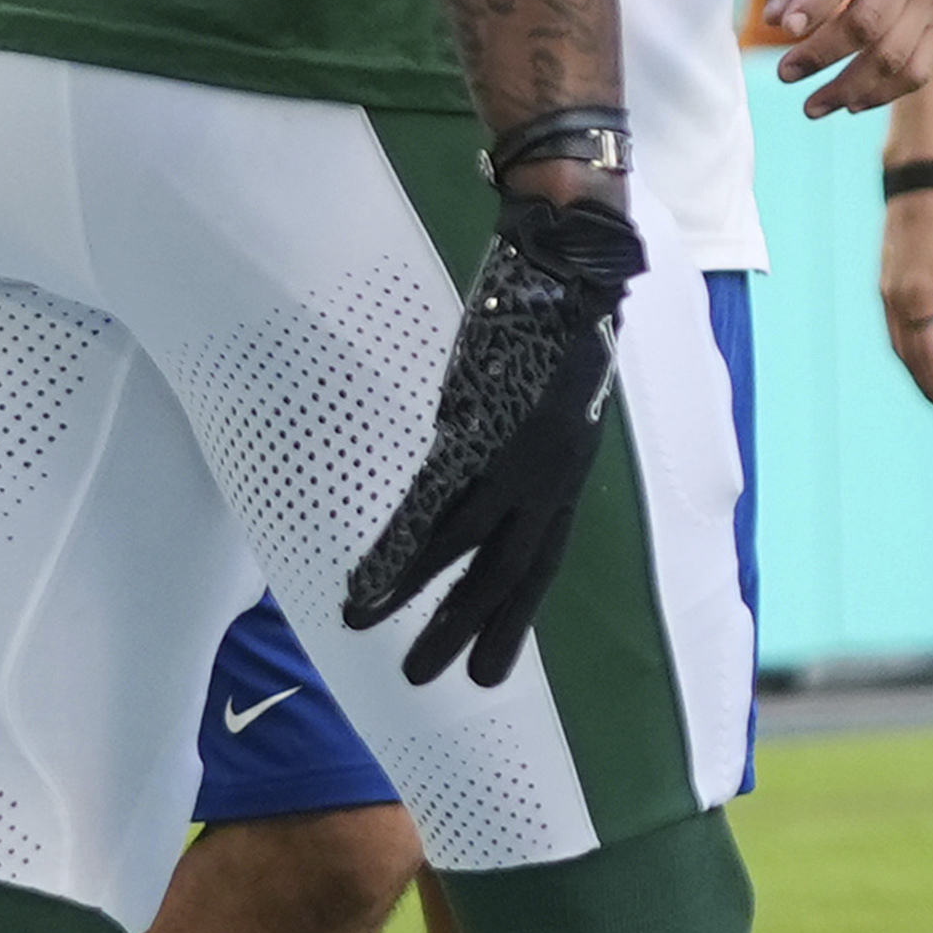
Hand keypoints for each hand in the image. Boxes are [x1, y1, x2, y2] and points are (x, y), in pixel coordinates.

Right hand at [346, 188, 644, 685]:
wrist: (569, 251)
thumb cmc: (561, 301)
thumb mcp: (554, 378)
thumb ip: (527, 420)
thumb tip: (484, 435)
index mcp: (570, 461)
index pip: (544, 553)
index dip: (515, 610)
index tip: (491, 659)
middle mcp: (553, 472)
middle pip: (511, 571)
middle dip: (471, 629)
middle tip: (432, 681)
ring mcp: (517, 456)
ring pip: (463, 552)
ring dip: (414, 601)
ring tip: (363, 631)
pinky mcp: (478, 432)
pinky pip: (430, 512)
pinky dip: (397, 558)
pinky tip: (365, 588)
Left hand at [761, 0, 932, 118]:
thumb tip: (775, 20)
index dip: (815, 6)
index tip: (784, 31)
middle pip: (869, 22)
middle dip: (823, 55)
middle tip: (784, 73)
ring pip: (895, 56)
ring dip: (850, 88)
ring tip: (811, 106)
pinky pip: (919, 70)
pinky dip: (885, 94)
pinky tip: (851, 104)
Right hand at [877, 179, 932, 416]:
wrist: (914, 187)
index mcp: (919, 301)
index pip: (929, 356)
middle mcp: (896, 302)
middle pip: (908, 357)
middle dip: (925, 384)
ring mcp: (886, 293)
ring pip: (896, 344)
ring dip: (912, 369)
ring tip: (931, 387)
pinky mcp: (884, 283)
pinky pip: (891, 326)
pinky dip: (904, 347)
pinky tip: (916, 351)